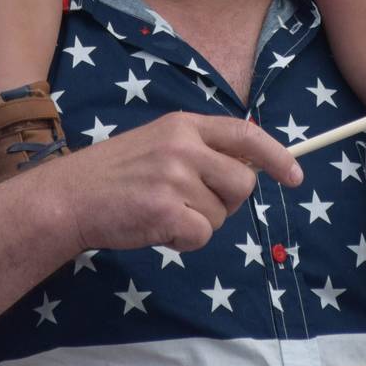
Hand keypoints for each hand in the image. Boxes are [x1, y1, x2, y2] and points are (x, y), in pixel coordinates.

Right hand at [38, 111, 301, 256]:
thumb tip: (249, 171)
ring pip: (221, 214)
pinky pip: (201, 235)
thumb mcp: (159, 144)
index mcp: (183, 125)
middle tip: (193, 204)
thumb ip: (199, 151)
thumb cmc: (116, 175)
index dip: (277, 156)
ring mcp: (174, 177)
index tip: (295, 175)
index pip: (245, 135)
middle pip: (243, 182)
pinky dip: (183, 240)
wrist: (70, 197)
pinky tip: (156, 227)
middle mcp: (183, 146)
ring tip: (163, 212)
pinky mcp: (165, 209)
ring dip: (198, 223)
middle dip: (227, 202)